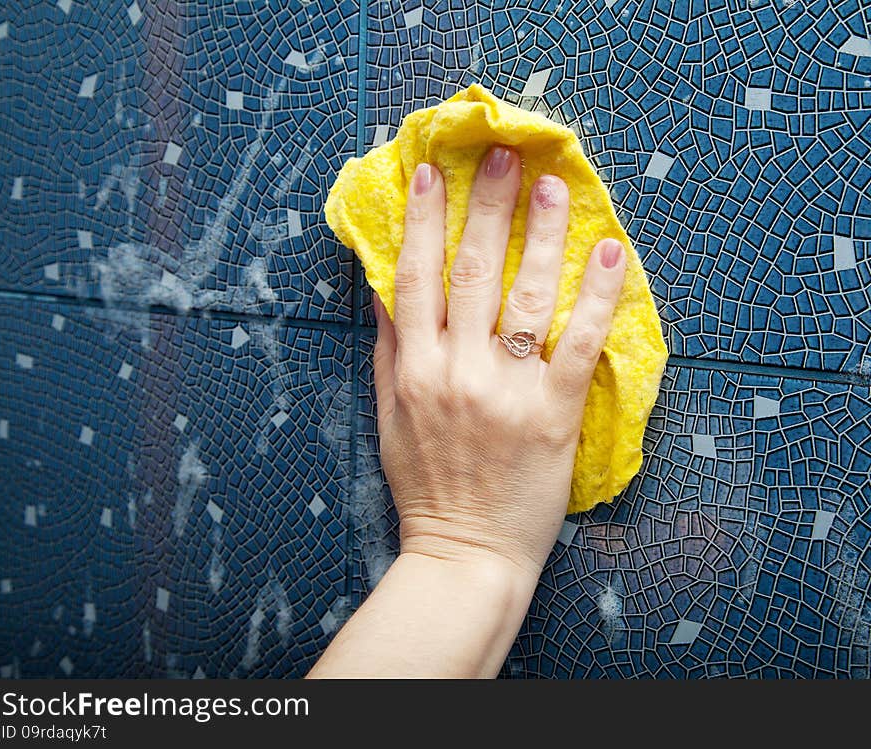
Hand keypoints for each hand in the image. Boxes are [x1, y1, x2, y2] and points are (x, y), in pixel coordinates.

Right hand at [373, 145, 626, 580]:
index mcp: (413, 369)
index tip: (435, 171)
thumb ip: (389, 347)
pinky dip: (595, 296)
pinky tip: (609, 253)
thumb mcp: (389, 414)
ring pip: (525, 297)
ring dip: (541, 234)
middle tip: (503, 153)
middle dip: (487, 205)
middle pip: (472, 272)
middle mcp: (456, 371)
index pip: (417, 277)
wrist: (464, 552)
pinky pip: (578, 345)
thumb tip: (388, 284)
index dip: (425, 219)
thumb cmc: (425, 483)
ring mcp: (507, 391)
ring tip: (553, 186)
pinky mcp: (553, 415)